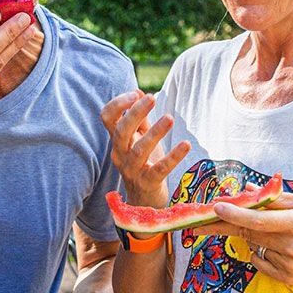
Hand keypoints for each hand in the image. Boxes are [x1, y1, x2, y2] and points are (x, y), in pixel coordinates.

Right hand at [100, 91, 189, 207]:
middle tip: (152, 98)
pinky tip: (185, 145)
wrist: (144, 201)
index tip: (135, 93)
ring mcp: (132, 170)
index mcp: (117, 141)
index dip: (118, 104)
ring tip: (170, 118)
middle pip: (121, 132)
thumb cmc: (143, 164)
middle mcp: (120, 155)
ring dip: (154, 133)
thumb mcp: (140, 139)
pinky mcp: (148, 183)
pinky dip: (173, 157)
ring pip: (139, 150)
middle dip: (135, 113)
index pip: (107, 118)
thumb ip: (139, 118)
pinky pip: (159, 169)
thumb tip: (138, 91)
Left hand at [200, 193, 292, 285]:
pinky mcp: (289, 278)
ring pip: (254, 247)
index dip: (235, 214)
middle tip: (203, 219)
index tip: (215, 207)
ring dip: (252, 236)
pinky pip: (260, 262)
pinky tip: (276, 245)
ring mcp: (291, 266)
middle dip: (226, 224)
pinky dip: (260, 251)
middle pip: (250, 235)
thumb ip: (277, 198)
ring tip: (273, 228)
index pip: (259, 221)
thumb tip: (248, 190)